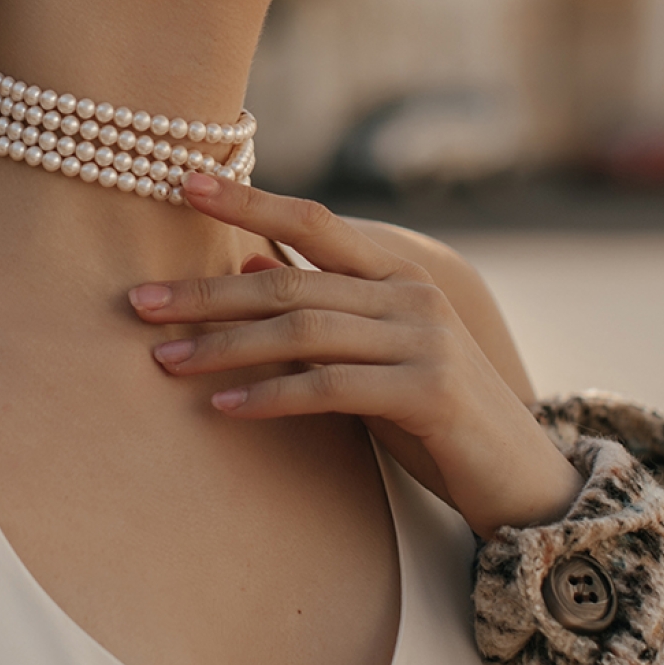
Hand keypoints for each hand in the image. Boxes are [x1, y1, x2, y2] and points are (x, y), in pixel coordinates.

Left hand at [129, 173, 581, 538]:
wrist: (524, 481)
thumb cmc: (435, 415)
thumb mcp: (371, 353)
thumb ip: (321, 308)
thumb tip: (250, 264)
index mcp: (396, 273)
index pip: (312, 221)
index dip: (248, 199)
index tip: (182, 182)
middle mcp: (412, 294)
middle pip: (290, 283)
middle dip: (207, 293)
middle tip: (139, 302)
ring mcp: (425, 340)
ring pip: (303, 331)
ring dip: (225, 347)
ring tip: (165, 360)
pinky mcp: (430, 392)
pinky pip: (331, 388)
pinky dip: (271, 396)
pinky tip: (224, 408)